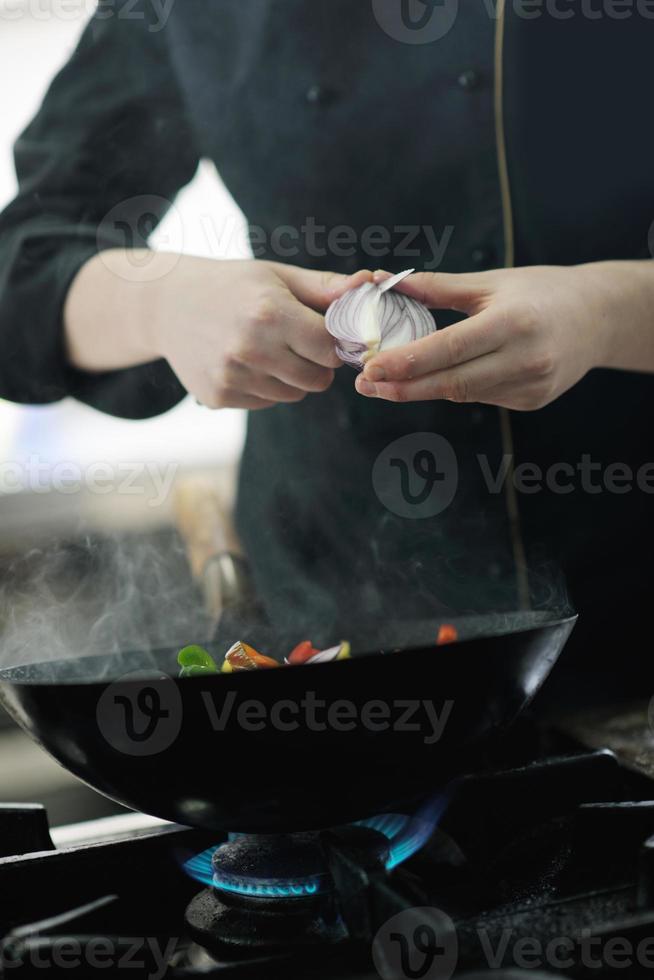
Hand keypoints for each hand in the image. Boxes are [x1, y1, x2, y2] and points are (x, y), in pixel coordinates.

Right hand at [153, 258, 370, 408]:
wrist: (167, 304)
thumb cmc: (232, 285)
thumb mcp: (277, 276)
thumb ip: (325, 288)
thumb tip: (369, 285)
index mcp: (269, 312)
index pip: (330, 347)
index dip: (337, 343)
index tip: (330, 334)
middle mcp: (250, 348)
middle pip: (318, 379)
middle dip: (319, 364)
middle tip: (303, 344)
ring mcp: (232, 376)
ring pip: (294, 394)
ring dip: (293, 376)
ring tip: (271, 349)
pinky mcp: (219, 396)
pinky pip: (267, 401)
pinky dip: (267, 387)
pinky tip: (247, 361)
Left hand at [354, 264, 621, 409]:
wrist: (598, 317)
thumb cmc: (540, 291)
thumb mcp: (490, 281)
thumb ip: (436, 287)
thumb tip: (382, 280)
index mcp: (513, 323)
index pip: (449, 349)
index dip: (406, 363)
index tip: (370, 369)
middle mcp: (525, 359)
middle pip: (451, 383)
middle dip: (403, 387)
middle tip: (364, 385)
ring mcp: (530, 386)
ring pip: (463, 393)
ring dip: (422, 389)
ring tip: (385, 382)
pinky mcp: (531, 402)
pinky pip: (481, 397)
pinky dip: (454, 388)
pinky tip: (435, 378)